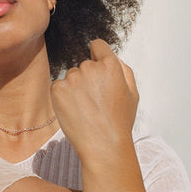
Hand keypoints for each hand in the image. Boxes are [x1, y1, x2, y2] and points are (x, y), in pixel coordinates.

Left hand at [51, 39, 138, 160]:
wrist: (103, 146)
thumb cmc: (120, 121)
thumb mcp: (132, 93)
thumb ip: (123, 69)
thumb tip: (111, 56)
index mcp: (111, 65)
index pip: (98, 45)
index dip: (99, 56)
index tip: (99, 71)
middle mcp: (90, 67)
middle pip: (85, 64)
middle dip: (89, 78)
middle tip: (96, 101)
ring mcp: (72, 78)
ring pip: (71, 76)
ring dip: (76, 88)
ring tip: (86, 109)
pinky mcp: (58, 90)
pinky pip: (59, 86)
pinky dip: (63, 97)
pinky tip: (75, 111)